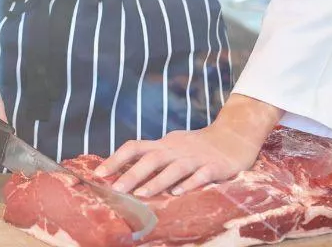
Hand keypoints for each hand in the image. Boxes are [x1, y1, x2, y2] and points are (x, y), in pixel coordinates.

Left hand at [95, 95, 281, 196]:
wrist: (234, 136)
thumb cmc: (196, 146)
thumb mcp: (171, 147)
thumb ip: (151, 157)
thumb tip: (122, 169)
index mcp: (163, 144)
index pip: (134, 147)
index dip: (115, 159)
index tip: (98, 173)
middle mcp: (176, 149)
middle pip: (151, 159)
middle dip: (132, 174)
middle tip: (115, 188)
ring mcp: (196, 157)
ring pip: (174, 168)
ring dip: (157, 181)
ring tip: (141, 195)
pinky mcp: (215, 166)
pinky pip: (201, 175)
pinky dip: (189, 183)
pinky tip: (178, 193)